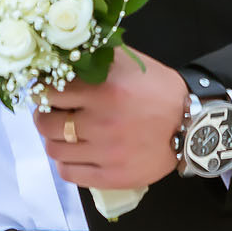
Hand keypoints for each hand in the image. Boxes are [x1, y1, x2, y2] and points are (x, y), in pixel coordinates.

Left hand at [36, 46, 189, 193]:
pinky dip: (64, 163)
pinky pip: (69, 173)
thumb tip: (62, 53)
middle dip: (43, 115)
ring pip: (54, 149)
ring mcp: (105, 153)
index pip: (48, 93)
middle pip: (46, 123)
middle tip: (50, 112)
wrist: (190, 125)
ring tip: (62, 133)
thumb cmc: (158, 90)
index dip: (41, 91)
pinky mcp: (111, 176)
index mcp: (103, 91)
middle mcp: (100, 123)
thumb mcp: (130, 63)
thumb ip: (97, 57)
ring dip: (53, 139)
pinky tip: (73, 153)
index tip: (44, 91)